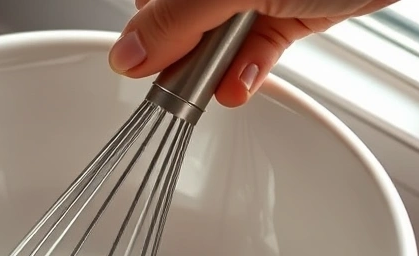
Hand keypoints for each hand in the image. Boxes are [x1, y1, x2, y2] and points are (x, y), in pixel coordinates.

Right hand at [108, 0, 398, 106]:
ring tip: (223, 83)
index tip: (148, 62)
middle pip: (180, 16)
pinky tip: (243, 83)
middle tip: (191, 71)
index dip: (147, 28)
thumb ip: (178, 17)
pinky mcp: (291, 8)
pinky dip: (249, 68)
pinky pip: (256, 45)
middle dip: (186, 51)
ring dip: (217, 70)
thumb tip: (128, 54)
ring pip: (217, 36)